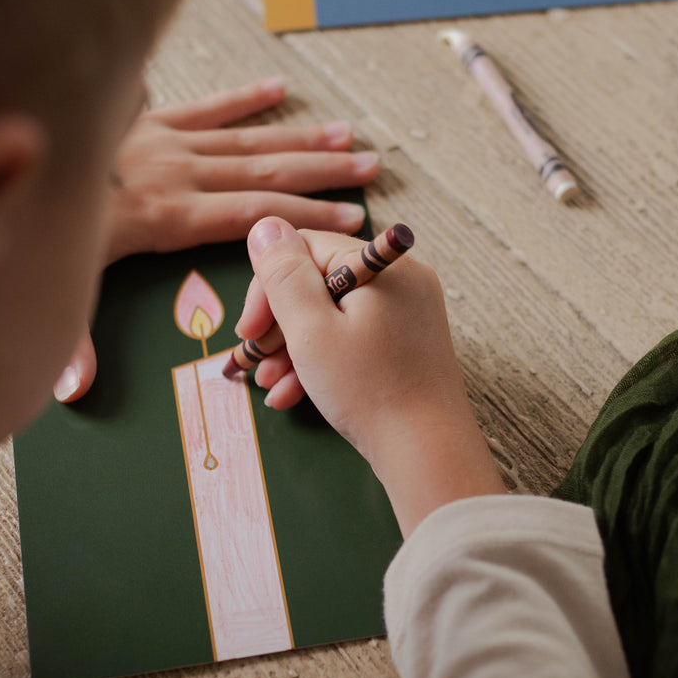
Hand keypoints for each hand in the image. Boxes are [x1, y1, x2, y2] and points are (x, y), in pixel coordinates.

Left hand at [53, 78, 379, 402]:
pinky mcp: (146, 117)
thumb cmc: (32, 225)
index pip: (254, 220)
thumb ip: (70, 343)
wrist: (8, 145)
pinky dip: (243, 98)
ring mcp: (162, 140)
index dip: (307, 222)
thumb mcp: (53, 290)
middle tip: (370, 170)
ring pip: (246, 140)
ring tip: (348, 136)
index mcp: (167, 218)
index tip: (352, 221)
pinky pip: (204, 105)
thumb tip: (70, 395)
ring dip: (300, 138)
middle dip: (322, 173)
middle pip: (265, 174)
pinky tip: (279, 88)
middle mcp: (176, 174)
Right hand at [235, 218, 504, 534]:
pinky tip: (292, 394)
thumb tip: (266, 225)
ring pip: (333, 317)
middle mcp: (400, 280)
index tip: (248, 330)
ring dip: (293, 349)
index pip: (306, 250)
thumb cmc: (369, 389)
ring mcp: (406, 314)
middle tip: (253, 361)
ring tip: (267, 385)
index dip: (268, 288)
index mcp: (381, 264)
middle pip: (319, 284)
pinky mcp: (406, 346)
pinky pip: (354, 340)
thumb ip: (283, 275)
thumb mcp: (311, 329)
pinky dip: (322, 362)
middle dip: (279, 324)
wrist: (428, 453)